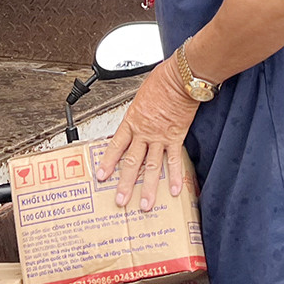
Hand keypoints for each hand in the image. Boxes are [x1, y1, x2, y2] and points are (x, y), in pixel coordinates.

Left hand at [96, 57, 199, 211]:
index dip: (108, 163)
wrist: (180, 79)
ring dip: (148, 188)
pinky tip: (174, 190)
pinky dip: (174, 177)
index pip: (116, 146)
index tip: (102, 176)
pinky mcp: (176, 138)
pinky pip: (174, 161)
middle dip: (125, 184)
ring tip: (145, 204)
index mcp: (132, 121)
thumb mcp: (140, 95)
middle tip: (120, 200)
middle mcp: (144, 132)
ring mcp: (160, 137)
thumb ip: (137, 112)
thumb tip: (136, 119)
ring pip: (151, 167)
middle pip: (131, 163)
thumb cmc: (162, 80)